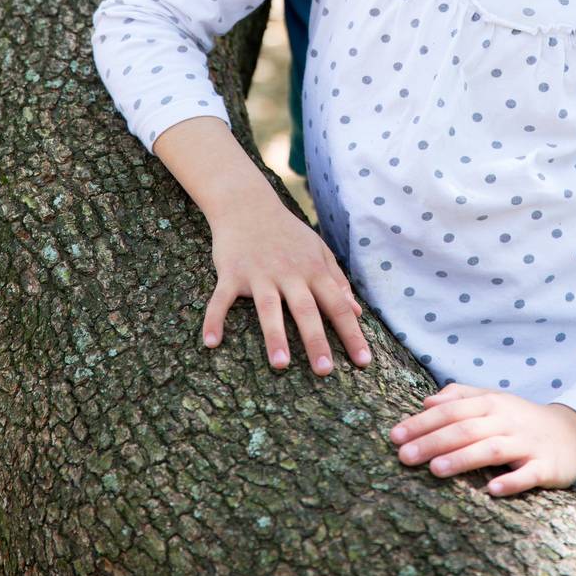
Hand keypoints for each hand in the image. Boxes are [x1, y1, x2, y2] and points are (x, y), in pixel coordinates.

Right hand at [204, 187, 371, 377]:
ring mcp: (259, 273)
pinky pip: (221, 300)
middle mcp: (289, 273)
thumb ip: (337, 279)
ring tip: (280, 365)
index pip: (337, 305)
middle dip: (316, 341)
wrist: (248, 204)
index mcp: (313, 270)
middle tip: (325, 371)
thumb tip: (357, 311)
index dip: (352, 334)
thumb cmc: (287, 233)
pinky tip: (211, 342)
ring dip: (275, 336)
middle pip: (306, 310)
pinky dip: (214, 319)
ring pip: (269, 307)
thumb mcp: (318, 250)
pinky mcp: (231, 273)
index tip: (364, 363)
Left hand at [389, 382, 575, 496]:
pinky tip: (492, 490)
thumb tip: (426, 400)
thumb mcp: (493, 400)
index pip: (451, 410)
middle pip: (466, 429)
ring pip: (492, 449)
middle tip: (404, 456)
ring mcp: (527, 443)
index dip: (423, 422)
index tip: (395, 435)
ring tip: (436, 470)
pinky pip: (528, 474)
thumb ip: (461, 396)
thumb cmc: (521, 419)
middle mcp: (506, 420)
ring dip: (463, 459)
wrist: (572, 432)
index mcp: (491, 403)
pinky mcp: (545, 467)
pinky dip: (511, 481)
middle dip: (433, 441)